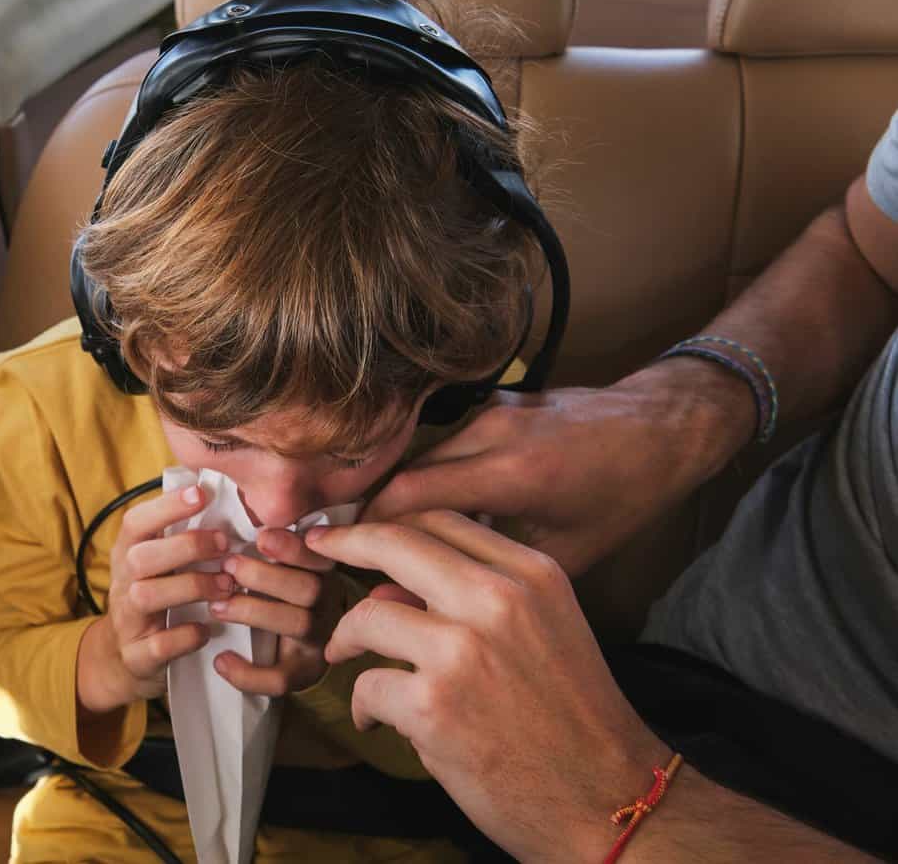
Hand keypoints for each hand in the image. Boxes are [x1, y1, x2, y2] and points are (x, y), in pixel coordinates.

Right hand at [77, 485, 232, 712]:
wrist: (125, 660)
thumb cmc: (156, 598)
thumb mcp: (160, 566)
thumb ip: (181, 537)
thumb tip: (224, 497)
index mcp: (128, 554)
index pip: (136, 522)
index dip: (166, 506)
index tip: (201, 494)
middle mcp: (122, 583)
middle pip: (140, 556)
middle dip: (185, 546)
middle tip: (224, 544)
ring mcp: (126, 620)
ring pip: (146, 595)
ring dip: (192, 586)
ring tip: (226, 586)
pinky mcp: (137, 656)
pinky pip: (158, 645)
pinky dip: (185, 636)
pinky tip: (207, 629)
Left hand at [209, 528, 345, 694]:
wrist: (293, 645)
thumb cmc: (275, 589)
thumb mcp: (277, 562)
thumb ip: (263, 540)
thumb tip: (222, 500)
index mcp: (320, 570)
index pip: (318, 556)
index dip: (293, 546)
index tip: (261, 536)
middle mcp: (326, 602)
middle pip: (309, 588)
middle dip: (266, 576)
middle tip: (228, 565)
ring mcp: (317, 638)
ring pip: (297, 624)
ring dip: (254, 611)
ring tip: (216, 605)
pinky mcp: (301, 672)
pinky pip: (281, 678)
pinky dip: (249, 673)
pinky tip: (220, 660)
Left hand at [311, 512, 670, 862]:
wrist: (609, 798)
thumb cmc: (570, 716)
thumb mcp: (543, 630)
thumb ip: (474, 596)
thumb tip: (390, 585)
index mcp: (530, 574)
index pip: (441, 519)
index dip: (388, 522)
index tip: (355, 531)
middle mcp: (497, 600)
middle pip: (393, 542)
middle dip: (344, 542)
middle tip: (319, 550)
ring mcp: (462, 650)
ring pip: (367, 615)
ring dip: (346, 640)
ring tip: (348, 660)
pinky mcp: (433, 706)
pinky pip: (366, 687)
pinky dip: (362, 708)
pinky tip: (376, 722)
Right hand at [364, 357, 754, 574]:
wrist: (664, 427)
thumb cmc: (622, 499)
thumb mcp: (563, 555)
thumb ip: (480, 578)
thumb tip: (398, 601)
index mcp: (512, 473)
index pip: (408, 496)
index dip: (365, 528)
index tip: (337, 556)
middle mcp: (493, 432)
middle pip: (404, 473)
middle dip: (373, 515)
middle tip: (349, 553)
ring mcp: (492, 410)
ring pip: (421, 456)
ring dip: (402, 496)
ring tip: (386, 539)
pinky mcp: (496, 401)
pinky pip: (446, 442)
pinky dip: (431, 476)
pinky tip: (433, 508)